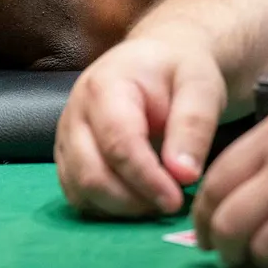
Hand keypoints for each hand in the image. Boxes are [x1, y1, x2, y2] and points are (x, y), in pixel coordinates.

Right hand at [55, 37, 226, 216]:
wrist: (155, 60)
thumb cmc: (178, 71)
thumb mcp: (200, 86)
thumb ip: (193, 125)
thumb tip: (184, 175)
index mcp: (105, 87)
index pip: (117, 144)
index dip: (146, 179)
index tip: (176, 201)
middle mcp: (76, 112)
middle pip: (90, 173)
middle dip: (132, 200)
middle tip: (171, 203)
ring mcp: (66, 134)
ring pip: (79, 189)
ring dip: (120, 207)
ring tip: (157, 200)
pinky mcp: (67, 153)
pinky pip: (76, 193)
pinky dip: (105, 207)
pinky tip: (137, 199)